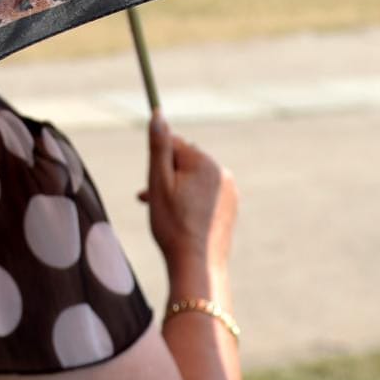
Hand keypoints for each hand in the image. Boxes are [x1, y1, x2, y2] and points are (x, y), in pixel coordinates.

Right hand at [139, 112, 236, 290]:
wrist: (198, 266)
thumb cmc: (173, 225)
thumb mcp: (158, 183)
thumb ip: (159, 146)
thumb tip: (158, 114)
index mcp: (204, 161)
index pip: (173, 145)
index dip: (157, 165)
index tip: (151, 188)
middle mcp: (221, 171)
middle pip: (184, 162)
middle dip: (166, 176)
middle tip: (150, 201)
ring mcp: (229, 191)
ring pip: (194, 180)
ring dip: (177, 190)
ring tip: (164, 214)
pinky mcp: (230, 208)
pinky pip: (206, 195)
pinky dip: (191, 202)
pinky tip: (180, 221)